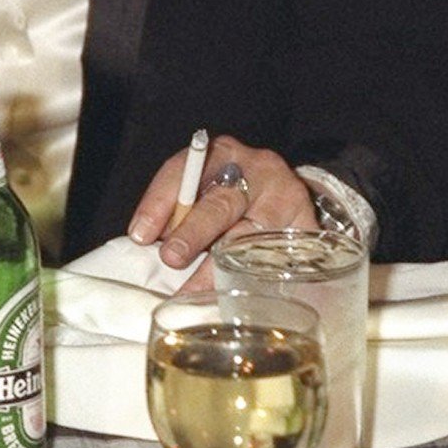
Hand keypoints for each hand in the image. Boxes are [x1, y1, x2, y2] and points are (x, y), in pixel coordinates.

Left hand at [126, 134, 316, 286]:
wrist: (292, 194)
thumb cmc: (235, 196)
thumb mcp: (207, 188)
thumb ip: (181, 210)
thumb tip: (148, 242)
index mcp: (220, 153)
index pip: (183, 172)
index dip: (158, 203)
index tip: (140, 235)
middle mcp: (255, 169)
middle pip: (221, 203)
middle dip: (193, 232)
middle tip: (171, 259)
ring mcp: (286, 198)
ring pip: (250, 235)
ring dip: (219, 266)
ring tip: (195, 291)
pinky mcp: (307, 227)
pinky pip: (278, 257)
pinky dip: (253, 277)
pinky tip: (236, 294)